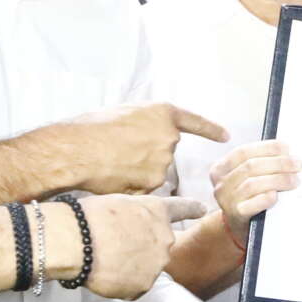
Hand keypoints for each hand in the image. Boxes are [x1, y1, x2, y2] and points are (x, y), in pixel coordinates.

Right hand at [35, 102, 227, 195]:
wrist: (77, 150)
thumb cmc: (90, 128)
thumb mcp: (123, 114)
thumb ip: (143, 124)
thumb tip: (144, 137)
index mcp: (162, 113)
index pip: (193, 121)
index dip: (209, 129)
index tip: (225, 135)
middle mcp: (169, 137)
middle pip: (163, 152)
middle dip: (145, 155)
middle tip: (116, 152)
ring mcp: (163, 161)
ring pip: (153, 172)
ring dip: (136, 172)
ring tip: (110, 162)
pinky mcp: (154, 182)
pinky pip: (145, 188)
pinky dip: (131, 186)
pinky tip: (112, 177)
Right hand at [69, 195, 206, 298]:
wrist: (78, 241)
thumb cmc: (90, 217)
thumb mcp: (117, 203)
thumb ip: (134, 215)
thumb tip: (129, 227)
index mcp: (157, 211)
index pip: (182, 208)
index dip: (192, 209)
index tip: (203, 209)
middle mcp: (165, 237)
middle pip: (158, 247)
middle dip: (140, 249)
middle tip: (113, 247)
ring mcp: (157, 264)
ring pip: (145, 269)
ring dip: (130, 268)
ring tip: (106, 260)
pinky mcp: (144, 285)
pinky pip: (134, 288)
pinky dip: (121, 284)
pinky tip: (106, 274)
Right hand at [208, 141, 300, 249]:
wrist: (242, 227)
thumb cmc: (249, 197)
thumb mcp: (248, 177)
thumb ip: (261, 163)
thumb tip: (287, 152)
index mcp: (221, 168)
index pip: (244, 152)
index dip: (267, 148)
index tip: (287, 148)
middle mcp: (221, 184)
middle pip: (251, 166)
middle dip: (278, 163)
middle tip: (298, 164)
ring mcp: (226, 200)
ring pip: (254, 183)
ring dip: (279, 179)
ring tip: (295, 180)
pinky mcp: (236, 216)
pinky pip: (255, 203)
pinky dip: (268, 197)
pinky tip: (278, 195)